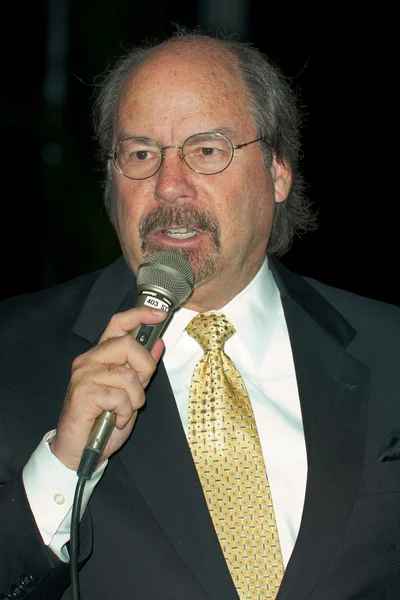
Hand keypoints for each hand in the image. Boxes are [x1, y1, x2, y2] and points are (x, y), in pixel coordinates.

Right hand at [50, 307, 166, 470]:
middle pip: (127, 344)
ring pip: (127, 374)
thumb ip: (141, 368)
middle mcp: (89, 360)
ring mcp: (84, 375)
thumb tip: (157, 343)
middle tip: (139, 389)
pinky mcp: (83, 393)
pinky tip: (117, 419)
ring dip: (135, 398)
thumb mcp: (131, 392)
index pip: (118, 324)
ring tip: (125, 411)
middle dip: (144, 368)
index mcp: (100, 356)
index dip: (140, 315)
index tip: (160, 314)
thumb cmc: (103, 421)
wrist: (79, 450)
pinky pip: (120, 396)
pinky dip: (126, 412)